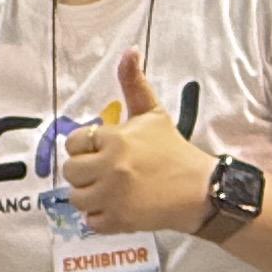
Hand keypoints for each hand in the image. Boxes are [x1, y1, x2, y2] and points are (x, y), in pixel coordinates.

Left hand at [61, 51, 219, 237]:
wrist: (200, 190)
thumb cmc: (173, 150)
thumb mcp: (153, 114)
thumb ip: (135, 83)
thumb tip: (130, 50)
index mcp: (116, 139)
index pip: (75, 142)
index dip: (88, 147)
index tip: (106, 151)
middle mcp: (111, 167)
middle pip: (71, 171)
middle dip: (87, 172)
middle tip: (108, 172)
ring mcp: (114, 196)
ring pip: (77, 198)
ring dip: (91, 196)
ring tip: (112, 191)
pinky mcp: (119, 220)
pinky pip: (91, 222)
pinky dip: (102, 217)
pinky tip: (120, 207)